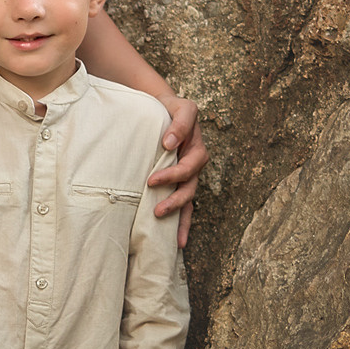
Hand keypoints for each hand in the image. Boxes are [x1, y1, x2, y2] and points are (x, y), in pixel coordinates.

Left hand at [146, 95, 206, 246]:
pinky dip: (181, 223)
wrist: (165, 108)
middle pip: (189, 186)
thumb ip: (179, 123)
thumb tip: (169, 144)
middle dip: (174, 198)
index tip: (152, 178)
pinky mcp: (178, 183)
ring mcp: (187, 176)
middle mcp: (194, 165)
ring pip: (188, 200)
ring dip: (179, 216)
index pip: (189, 165)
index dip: (173, 173)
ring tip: (168, 231)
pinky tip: (177, 242)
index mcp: (197, 149)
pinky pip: (183, 206)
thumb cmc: (172, 108)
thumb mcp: (181, 107)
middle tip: (156, 205)